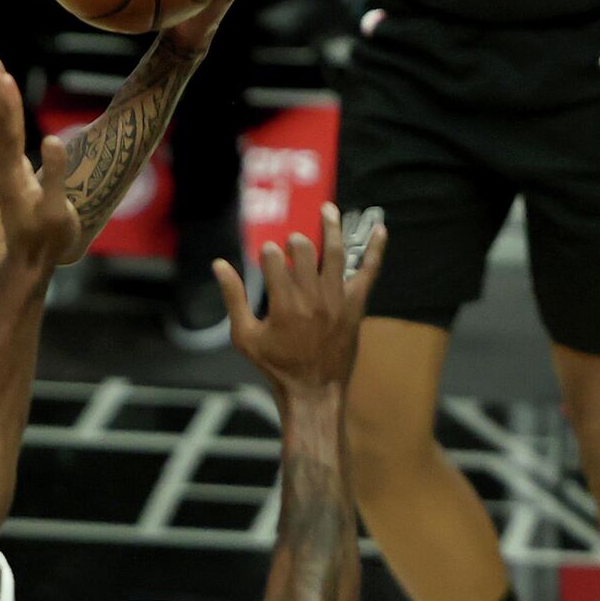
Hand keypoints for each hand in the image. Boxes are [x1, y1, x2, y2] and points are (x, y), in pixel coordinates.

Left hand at [0, 49, 79, 264]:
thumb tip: (52, 139)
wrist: (29, 263)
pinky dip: (3, 109)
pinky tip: (3, 96)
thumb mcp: (56, 213)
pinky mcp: (10, 170)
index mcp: (13, 175)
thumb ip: (56, 177)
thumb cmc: (48, 240)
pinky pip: (4, 132)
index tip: (2, 74)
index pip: (8, 130)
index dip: (6, 101)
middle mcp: (2, 167)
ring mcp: (4, 168)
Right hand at [214, 202, 385, 391]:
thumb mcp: (244, 335)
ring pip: (337, 253)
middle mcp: (312, 297)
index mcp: (283, 303)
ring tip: (328, 209)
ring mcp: (338, 299)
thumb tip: (219, 265)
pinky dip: (375, 249)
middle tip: (291, 243)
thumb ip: (233, 298)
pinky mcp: (355, 305)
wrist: (314, 391)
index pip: (275, 260)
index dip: (269, 253)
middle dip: (295, 242)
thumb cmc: (275, 365)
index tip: (267, 256)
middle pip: (305, 251)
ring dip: (332, 227)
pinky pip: (368, 271)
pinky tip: (380, 229)